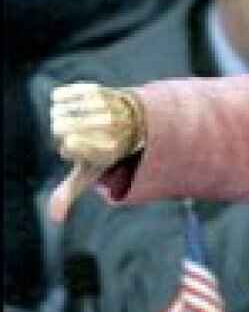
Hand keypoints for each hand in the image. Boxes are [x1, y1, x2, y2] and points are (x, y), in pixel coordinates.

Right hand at [48, 82, 143, 221]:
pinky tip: (70, 104)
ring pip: (67, 111)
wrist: (130, 124)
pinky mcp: (102, 91)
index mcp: (108, 151)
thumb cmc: (104, 151)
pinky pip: (69, 93)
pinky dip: (64, 98)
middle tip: (72, 132)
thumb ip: (69, 193)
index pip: (73, 147)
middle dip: (62, 131)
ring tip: (74, 120)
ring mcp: (108, 109)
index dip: (68, 146)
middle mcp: (112, 130)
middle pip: (64, 128)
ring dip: (63, 116)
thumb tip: (55, 219)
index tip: (74, 145)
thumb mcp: (87, 173)